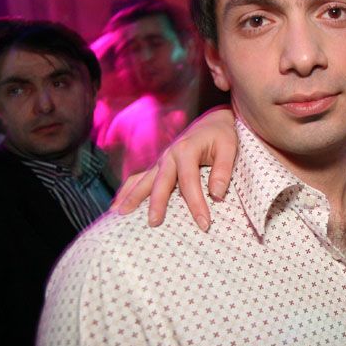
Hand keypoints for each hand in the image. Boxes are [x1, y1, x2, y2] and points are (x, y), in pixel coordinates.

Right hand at [109, 107, 237, 230]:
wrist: (213, 121)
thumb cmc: (222, 135)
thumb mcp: (229, 148)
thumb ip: (223, 170)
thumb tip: (216, 195)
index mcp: (187, 150)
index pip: (189, 182)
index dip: (196, 204)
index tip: (204, 223)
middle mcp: (169, 155)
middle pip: (160, 182)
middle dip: (157, 204)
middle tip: (154, 223)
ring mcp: (161, 160)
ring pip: (143, 180)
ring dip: (131, 197)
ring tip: (119, 215)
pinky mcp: (158, 165)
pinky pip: (139, 178)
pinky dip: (127, 191)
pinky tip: (116, 205)